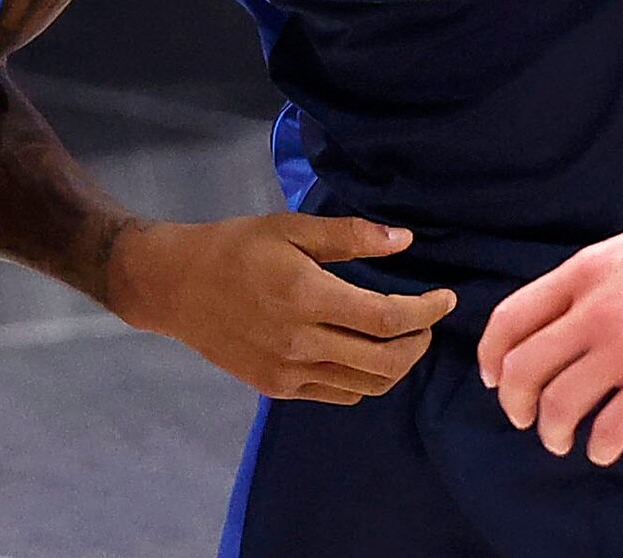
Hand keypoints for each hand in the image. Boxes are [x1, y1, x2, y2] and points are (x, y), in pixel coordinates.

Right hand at [113, 212, 455, 404]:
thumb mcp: (291, 228)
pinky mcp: (277, 387)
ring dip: (397, 365)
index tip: (445, 298)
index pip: (386, 318)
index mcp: (306, 297)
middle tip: (428, 319)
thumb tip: (405, 241)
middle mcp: (300, 342)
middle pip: (385, 361)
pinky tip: (366, 353)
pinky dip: (365, 379)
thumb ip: (351, 236)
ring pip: (367, 385)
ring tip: (404, 337)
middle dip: (419, 342)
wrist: (177, 287)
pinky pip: (339, 393)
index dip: (425, 311)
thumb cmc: (236, 248)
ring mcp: (288, 372)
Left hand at [479, 214, 622, 466]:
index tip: (493, 376)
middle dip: (514, 402)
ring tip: (562, 441)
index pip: (512, 317)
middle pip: (524, 367)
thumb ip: (596, 277)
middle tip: (524, 417)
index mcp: (586, 271)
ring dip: (552, 432)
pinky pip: (611, 428)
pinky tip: (606, 447)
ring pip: (559, 404)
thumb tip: (568, 308)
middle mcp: (596, 310)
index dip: (492, 354)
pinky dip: (600, 446)